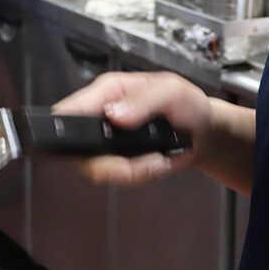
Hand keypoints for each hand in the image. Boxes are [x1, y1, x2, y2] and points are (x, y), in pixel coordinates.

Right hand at [54, 71, 212, 186]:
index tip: (92, 144)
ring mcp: (106, 142)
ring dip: (132, 170)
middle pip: (78, 149)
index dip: (65, 129)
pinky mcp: (117, 161)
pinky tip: (158, 162)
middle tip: (148, 161)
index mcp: (108, 91)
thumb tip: (114, 115)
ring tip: (159, 159)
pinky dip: (140, 175)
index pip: (69, 109)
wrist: (202, 131)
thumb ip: (145, 100)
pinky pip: (117, 178)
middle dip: (112, 163)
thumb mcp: (172, 92)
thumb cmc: (187, 104)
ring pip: (97, 169)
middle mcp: (100, 116)